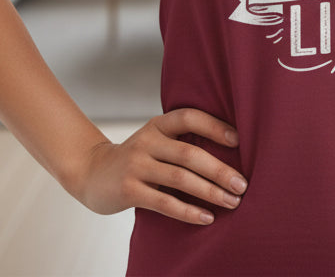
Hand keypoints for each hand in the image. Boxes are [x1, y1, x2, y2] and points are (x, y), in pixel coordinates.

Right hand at [73, 108, 247, 224]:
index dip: (215, 126)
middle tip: (243, 184)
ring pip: (180, 179)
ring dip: (210, 192)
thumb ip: (180, 142)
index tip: (239, 140)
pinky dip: (189, 211)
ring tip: (232, 202)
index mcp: (158, 125)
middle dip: (220, 170)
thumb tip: (230, 152)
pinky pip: (164, 203)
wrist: (92, 173)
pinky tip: (207, 217)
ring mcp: (136, 165)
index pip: (189, 117)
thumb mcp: (155, 141)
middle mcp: (147, 141)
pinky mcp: (128, 190)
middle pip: (190, 153)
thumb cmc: (137, 158)